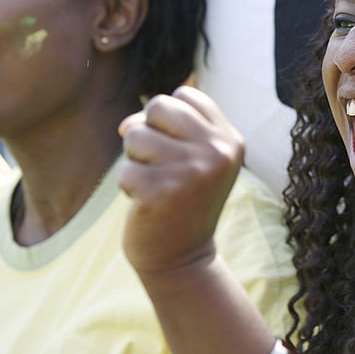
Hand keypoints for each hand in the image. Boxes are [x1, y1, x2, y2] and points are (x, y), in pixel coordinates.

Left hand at [118, 86, 244, 274]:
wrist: (184, 258)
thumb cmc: (181, 199)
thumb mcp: (192, 157)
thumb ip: (166, 127)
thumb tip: (126, 125)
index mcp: (230, 139)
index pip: (185, 95)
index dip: (168, 119)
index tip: (178, 149)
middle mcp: (217, 152)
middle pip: (159, 107)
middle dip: (148, 132)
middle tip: (161, 165)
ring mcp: (192, 172)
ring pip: (135, 134)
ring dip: (135, 159)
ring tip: (153, 182)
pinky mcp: (162, 192)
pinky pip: (124, 169)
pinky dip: (127, 185)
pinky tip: (145, 202)